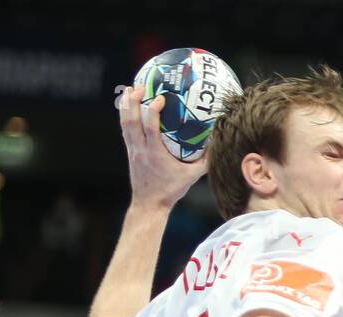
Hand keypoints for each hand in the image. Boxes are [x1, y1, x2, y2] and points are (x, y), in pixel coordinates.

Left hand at [119, 85, 206, 209]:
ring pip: (125, 123)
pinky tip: (128, 105)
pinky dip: (125, 115)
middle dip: (133, 101)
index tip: (160, 98)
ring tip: (130, 89)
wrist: (149, 205)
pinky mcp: (130, 152)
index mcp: (155, 153)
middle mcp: (141, 149)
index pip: (150, 127)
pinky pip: (125, 129)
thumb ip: (205, 161)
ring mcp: (133, 150)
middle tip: (141, 85)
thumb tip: (217, 143)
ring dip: (126, 105)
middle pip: (132, 121)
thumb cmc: (170, 191)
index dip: (152, 110)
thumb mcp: (191, 177)